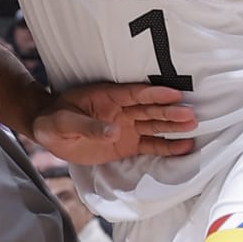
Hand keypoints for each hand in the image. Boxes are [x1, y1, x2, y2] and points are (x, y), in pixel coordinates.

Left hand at [27, 81, 197, 164]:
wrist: (49, 132)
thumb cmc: (54, 121)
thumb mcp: (64, 123)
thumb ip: (88, 127)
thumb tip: (115, 131)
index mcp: (107, 98)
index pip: (135, 95)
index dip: (154, 94)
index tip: (174, 95)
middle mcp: (122, 111)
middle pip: (149, 110)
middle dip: (169, 112)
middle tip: (191, 114)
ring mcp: (127, 127)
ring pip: (154, 126)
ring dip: (173, 126)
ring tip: (193, 126)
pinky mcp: (128, 144)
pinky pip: (150, 145)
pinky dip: (166, 147)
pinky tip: (184, 147)